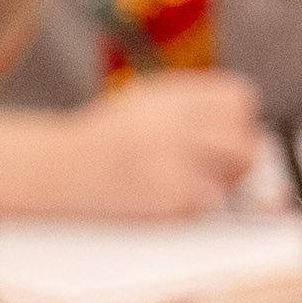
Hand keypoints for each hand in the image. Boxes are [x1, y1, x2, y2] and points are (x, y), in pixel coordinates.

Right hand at [0, 76, 269, 223]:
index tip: (229, 130)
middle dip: (240, 157)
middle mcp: (177, 125)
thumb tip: (246, 130)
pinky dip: (195, 206)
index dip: (239, 118)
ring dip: (221, 183)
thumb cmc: (100, 141)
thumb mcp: (145, 105)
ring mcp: (176, 164)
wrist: (55, 171)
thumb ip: (191, 109)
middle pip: (243, 142)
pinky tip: (167, 198)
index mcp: (171, 96)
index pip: (238, 99)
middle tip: (221, 166)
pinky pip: (207, 205)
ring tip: (192, 182)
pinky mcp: (170, 201)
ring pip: (232, 176)